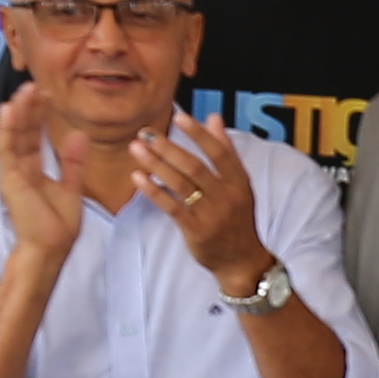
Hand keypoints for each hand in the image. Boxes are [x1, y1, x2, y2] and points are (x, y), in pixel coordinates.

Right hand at [0, 83, 85, 261]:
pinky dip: (6, 128)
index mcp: (35, 169)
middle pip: (24, 130)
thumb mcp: (72, 187)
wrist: (51, 248)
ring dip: (18, 111)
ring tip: (24, 89)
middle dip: (29, 107)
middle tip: (35, 84)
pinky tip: (8, 109)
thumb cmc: (57, 226)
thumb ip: (73, 162)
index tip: (47, 94)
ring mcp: (13, 172)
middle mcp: (21, 168)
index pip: (35, 135)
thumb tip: (79, 134)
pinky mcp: (9, 178)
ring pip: (14, 134)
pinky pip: (6, 149)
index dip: (40, 114)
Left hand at [135, 111, 272, 282]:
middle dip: (168, 148)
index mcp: (240, 181)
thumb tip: (214, 117)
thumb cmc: (236, 217)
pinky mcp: (196, 231)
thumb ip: (226, 151)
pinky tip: (138, 178)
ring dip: (156, 165)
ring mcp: (212, 215)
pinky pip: (172, 207)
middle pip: (195, 167)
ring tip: (136, 149)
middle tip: (146, 133)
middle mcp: (228, 197)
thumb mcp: (239, 184)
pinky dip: (154, 191)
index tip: (179, 117)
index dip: (199, 134)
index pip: (220, 152)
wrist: (241, 260)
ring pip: (181, 185)